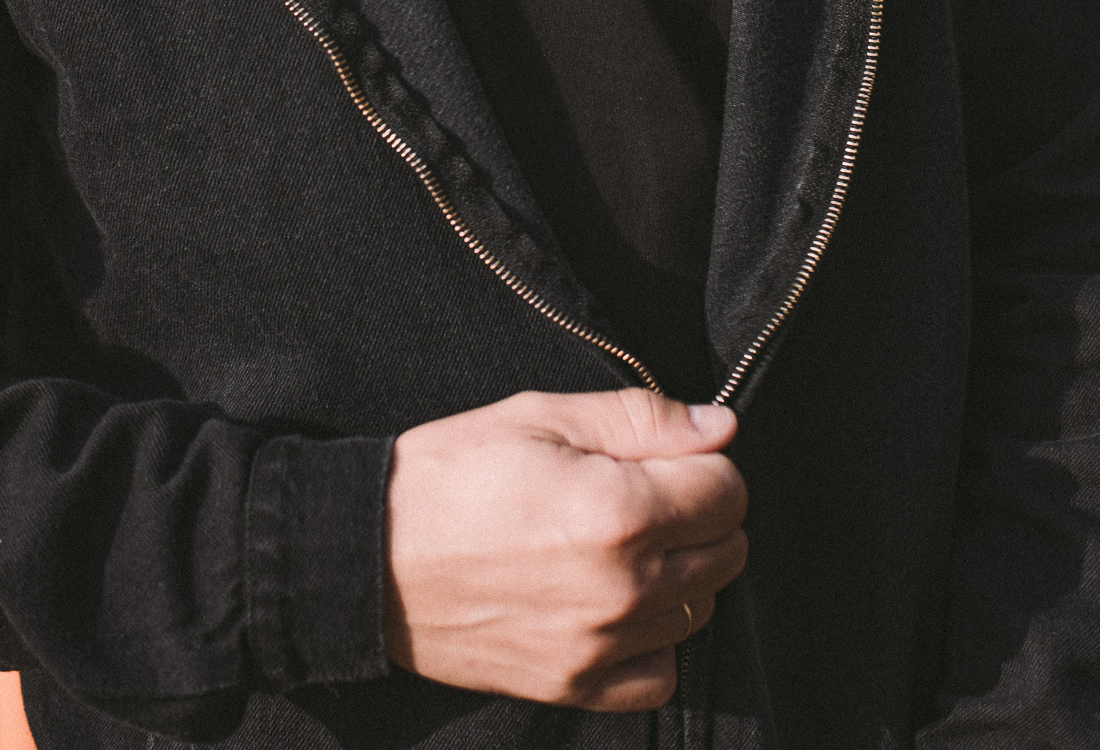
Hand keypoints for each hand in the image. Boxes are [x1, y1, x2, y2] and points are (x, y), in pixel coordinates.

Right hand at [383, 388, 747, 710]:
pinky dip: (654, 638)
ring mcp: (601, 647)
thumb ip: (640, 418)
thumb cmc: (452, 472)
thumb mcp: (542, 414)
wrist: (371, 555)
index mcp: (619, 511)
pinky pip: (661, 672)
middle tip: (644, 490)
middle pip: (727, 552)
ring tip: (620, 540)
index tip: (666, 455)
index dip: (704, 463)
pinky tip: (616, 600)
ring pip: (700, 609)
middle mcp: (623, 589)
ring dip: (680, 571)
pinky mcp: (575, 686)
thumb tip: (718, 426)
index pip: (728, 491)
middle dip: (700, 513)